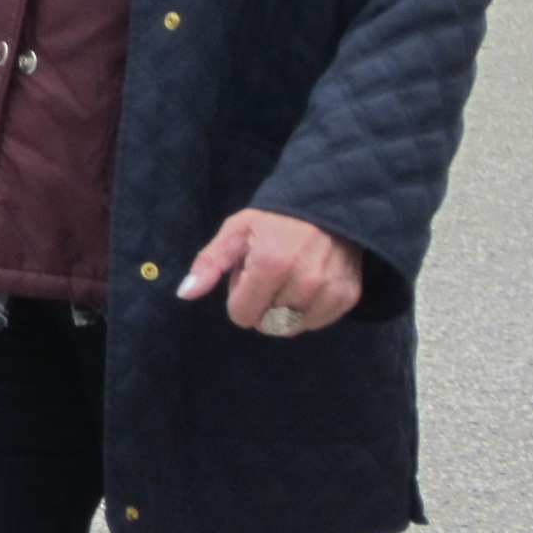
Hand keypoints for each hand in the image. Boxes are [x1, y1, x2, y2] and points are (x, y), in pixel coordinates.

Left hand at [177, 208, 362, 334]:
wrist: (328, 205)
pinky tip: (309, 286)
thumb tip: (185, 294)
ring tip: (288, 280)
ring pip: (291, 327)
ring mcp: (329, 290)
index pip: (242, 316)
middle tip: (269, 276)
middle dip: (261, 304)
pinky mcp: (347, 295)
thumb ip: (210, 263)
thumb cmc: (275, 219)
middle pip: (266, 324)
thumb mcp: (237, 231)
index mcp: (271, 264)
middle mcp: (303, 281)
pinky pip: (317, 323)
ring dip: (284, 311)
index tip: (248, 276)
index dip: (239, 298)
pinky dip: (307, 311)